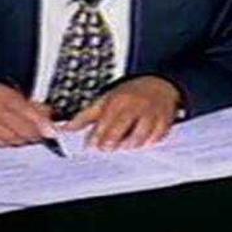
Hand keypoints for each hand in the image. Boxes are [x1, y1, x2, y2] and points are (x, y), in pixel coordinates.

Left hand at [62, 76, 181, 150]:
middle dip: (110, 145)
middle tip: (107, 148)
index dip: (95, 139)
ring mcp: (151, 115)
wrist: (159, 83)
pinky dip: (147, 144)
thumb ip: (85, 116)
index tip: (91, 146)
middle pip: (119, 134)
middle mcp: (134, 107)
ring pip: (137, 140)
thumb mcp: (105, 100)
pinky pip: (154, 140)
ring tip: (123, 144)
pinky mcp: (164, 122)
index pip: (103, 126)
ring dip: (128, 146)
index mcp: (118, 101)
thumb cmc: (129, 94)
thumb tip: (66, 129)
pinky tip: (141, 142)